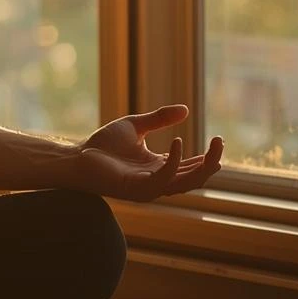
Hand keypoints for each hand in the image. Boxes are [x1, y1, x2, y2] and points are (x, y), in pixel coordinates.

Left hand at [72, 104, 223, 201]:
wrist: (77, 156)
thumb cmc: (103, 145)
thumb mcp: (136, 126)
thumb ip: (159, 119)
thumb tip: (186, 109)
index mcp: (159, 168)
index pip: (190, 167)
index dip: (207, 157)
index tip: (219, 141)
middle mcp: (157, 181)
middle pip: (194, 177)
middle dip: (211, 162)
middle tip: (220, 142)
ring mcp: (148, 188)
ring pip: (185, 183)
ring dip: (202, 166)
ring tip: (214, 146)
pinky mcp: (137, 189)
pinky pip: (162, 179)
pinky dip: (174, 163)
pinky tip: (179, 143)